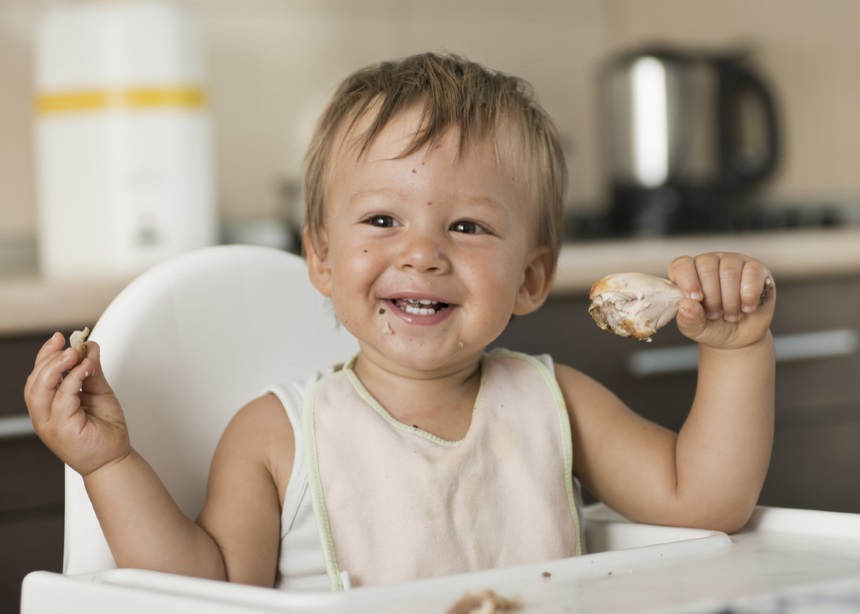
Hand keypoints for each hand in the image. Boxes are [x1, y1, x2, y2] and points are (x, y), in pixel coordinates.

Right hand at [24, 332, 130, 475]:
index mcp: (50, 405)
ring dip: (55, 367)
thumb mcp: (99, 392)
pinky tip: (84, 369)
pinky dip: (72, 380)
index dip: (46, 355)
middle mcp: (44, 414)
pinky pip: (61, 399)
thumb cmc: (105, 430)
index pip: (39, 376)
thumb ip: (93, 371)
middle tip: (68, 344)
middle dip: (48, 358)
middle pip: (35, 381)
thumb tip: (90, 347)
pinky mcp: (60, 429)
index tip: (60, 337)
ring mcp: (49, 423)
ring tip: (73, 353)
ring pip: (40, 390)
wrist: (115, 457)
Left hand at [669, 253, 775, 348]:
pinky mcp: (756, 268)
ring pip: (729, 270)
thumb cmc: (712, 327)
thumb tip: (686, 304)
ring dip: (730, 300)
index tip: (695, 299)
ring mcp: (733, 262)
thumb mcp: (695, 329)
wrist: (740, 338)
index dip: (687, 281)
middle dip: (712, 298)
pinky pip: (752, 272)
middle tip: (716, 315)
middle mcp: (709, 263)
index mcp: (688, 273)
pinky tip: (748, 307)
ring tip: (731, 315)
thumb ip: (688, 318)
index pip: (681, 265)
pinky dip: (749, 295)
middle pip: (706, 267)